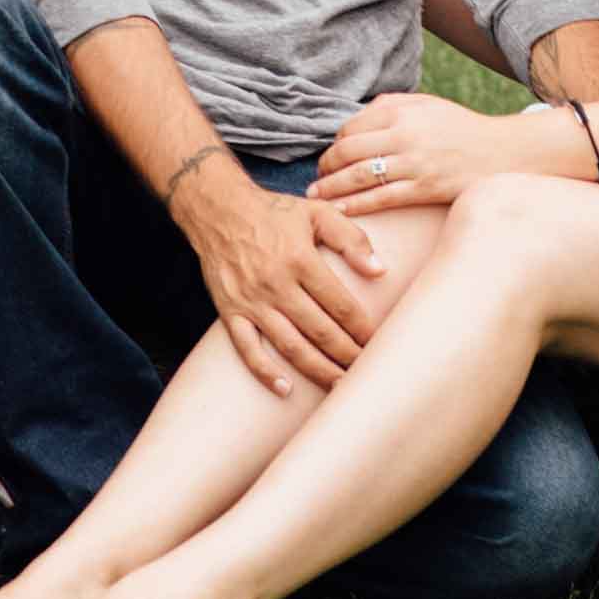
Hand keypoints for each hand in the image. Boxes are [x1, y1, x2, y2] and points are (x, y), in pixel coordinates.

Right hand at [188, 179, 385, 399]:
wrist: (218, 210)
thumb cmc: (274, 212)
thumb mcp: (317, 212)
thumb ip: (351, 238)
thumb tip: (379, 269)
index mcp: (300, 259)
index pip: (339, 303)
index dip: (361, 327)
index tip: (379, 343)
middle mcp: (276, 284)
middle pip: (319, 330)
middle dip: (347, 355)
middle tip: (367, 371)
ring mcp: (251, 302)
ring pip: (290, 346)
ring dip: (317, 370)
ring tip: (340, 386)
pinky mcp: (230, 312)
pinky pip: (248, 349)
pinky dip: (265, 372)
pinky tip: (286, 389)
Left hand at [310, 92, 527, 214]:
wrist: (503, 153)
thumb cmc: (462, 129)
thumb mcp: (428, 104)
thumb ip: (392, 104)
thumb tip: (358, 115)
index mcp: (402, 110)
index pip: (351, 127)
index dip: (334, 144)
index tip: (329, 156)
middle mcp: (405, 134)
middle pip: (349, 150)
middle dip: (326, 166)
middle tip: (317, 178)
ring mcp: (415, 162)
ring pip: (360, 176)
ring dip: (332, 188)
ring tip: (316, 196)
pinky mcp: (424, 188)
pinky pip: (382, 198)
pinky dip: (355, 205)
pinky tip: (339, 211)